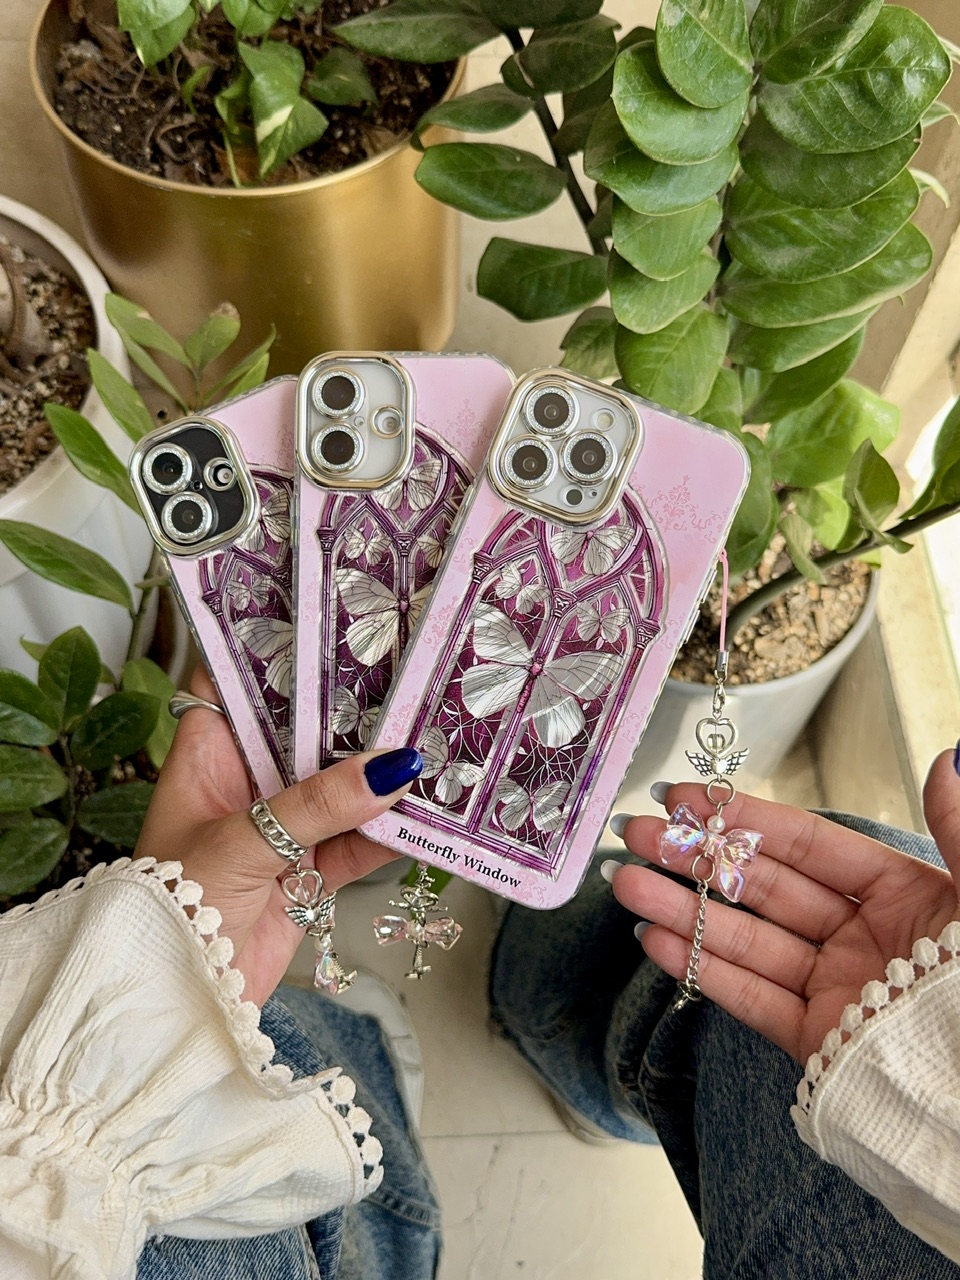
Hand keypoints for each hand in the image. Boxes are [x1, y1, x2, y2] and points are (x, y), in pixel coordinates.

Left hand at [136, 667, 414, 1005]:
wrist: (174, 1007)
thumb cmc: (172, 912)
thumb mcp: (241, 843)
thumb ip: (317, 806)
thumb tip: (394, 768)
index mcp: (207, 758)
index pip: (233, 681)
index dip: (268, 644)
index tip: (322, 612)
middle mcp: (246, 785)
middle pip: (302, 730)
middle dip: (350, 706)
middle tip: (405, 666)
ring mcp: (280, 829)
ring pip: (340, 785)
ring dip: (381, 771)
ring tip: (435, 732)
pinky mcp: (309, 874)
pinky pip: (359, 841)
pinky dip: (393, 831)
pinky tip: (431, 809)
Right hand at [609, 750, 959, 1064]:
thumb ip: (959, 831)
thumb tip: (949, 759)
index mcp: (903, 895)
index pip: (806, 844)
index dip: (744, 818)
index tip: (686, 796)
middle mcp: (861, 936)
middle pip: (762, 886)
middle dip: (693, 857)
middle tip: (636, 833)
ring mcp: (834, 987)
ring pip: (744, 938)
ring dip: (680, 909)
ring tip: (624, 883)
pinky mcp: (817, 1041)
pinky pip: (750, 997)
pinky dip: (699, 969)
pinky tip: (654, 938)